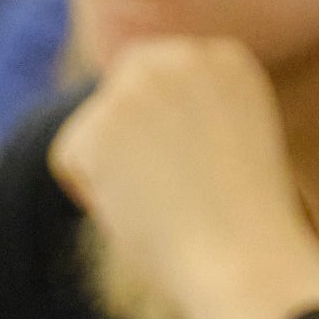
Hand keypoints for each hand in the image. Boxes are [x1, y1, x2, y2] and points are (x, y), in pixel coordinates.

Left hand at [46, 39, 318, 318]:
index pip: (161, 79)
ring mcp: (139, 86)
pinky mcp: (100, 123)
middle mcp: (183, 57)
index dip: (168, 133)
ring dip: (116, 171)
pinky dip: (93, 196)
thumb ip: (192, 113)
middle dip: (128, 138)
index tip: (201, 172)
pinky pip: (71, 160)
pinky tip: (141, 213)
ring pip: (94, 128)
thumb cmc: (245, 227)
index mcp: (227, 59)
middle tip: (167, 191)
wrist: (247, 261)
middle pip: (120, 88)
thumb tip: (139, 119)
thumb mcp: (232, 144)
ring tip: (165, 204)